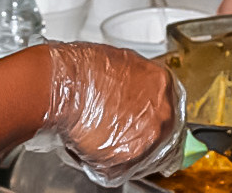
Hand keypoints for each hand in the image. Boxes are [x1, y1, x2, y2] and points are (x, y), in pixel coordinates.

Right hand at [40, 41, 185, 185]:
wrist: (60, 86)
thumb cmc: (80, 71)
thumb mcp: (120, 63)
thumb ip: (137, 82)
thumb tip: (134, 94)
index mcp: (163, 83)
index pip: (171, 109)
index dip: (155, 118)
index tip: (148, 123)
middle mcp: (163, 111)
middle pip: (165, 134)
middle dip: (144, 136)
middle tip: (122, 133)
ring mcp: (150, 137)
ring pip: (145, 155)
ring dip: (126, 151)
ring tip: (101, 137)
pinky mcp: (129, 159)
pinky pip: (122, 169)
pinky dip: (107, 164)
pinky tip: (92, 146)